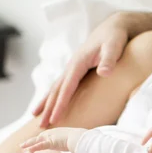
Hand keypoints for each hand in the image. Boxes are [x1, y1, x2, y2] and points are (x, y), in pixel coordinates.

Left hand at [21, 127, 86, 152]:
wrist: (83, 139)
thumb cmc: (83, 141)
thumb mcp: (77, 143)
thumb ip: (75, 146)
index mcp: (60, 133)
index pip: (48, 137)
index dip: (41, 141)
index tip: (36, 144)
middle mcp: (54, 133)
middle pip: (40, 138)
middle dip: (32, 141)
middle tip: (24, 146)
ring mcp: (52, 136)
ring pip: (37, 141)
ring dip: (29, 144)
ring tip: (22, 147)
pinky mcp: (51, 142)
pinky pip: (40, 145)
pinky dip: (33, 148)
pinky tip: (27, 152)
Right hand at [33, 13, 128, 127]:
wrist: (113, 27)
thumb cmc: (115, 38)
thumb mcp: (114, 46)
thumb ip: (109, 59)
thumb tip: (103, 72)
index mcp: (79, 62)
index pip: (67, 87)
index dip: (61, 103)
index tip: (55, 119)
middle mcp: (72, 65)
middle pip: (57, 89)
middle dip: (48, 107)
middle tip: (41, 125)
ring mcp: (73, 67)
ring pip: (56, 87)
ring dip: (47, 102)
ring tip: (37, 117)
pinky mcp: (77, 69)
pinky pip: (63, 85)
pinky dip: (54, 96)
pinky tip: (50, 104)